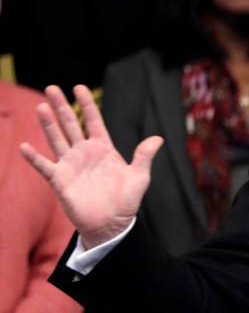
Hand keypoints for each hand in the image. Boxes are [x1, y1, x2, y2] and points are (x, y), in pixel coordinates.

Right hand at [19, 85, 162, 248]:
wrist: (112, 224)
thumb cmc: (126, 201)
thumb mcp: (139, 177)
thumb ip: (144, 157)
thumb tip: (158, 139)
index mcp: (103, 148)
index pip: (93, 121)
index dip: (86, 105)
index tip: (79, 87)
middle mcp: (84, 152)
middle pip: (71, 125)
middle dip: (62, 107)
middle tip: (52, 87)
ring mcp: (71, 165)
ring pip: (57, 139)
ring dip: (49, 124)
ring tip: (42, 107)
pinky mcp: (60, 180)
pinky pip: (45, 166)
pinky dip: (35, 158)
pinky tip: (26, 147)